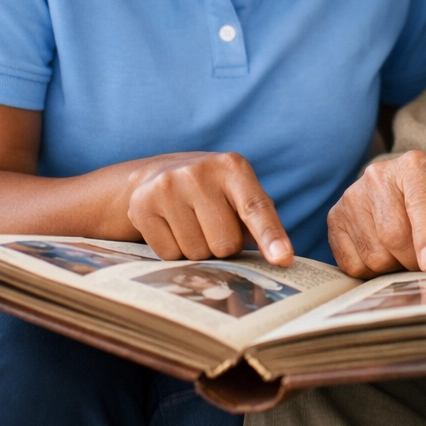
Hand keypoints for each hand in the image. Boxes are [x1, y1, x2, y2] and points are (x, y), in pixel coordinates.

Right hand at [126, 152, 292, 264]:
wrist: (159, 173)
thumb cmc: (213, 191)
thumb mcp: (240, 193)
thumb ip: (261, 222)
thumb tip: (279, 258)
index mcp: (233, 167)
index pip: (255, 207)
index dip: (270, 235)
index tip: (282, 259)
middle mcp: (200, 172)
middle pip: (225, 243)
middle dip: (224, 245)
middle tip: (213, 225)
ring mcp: (168, 186)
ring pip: (197, 253)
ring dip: (199, 249)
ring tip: (192, 223)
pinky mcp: (142, 205)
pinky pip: (169, 255)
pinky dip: (174, 250)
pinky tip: (171, 226)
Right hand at [327, 151, 425, 276]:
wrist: (409, 194)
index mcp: (416, 167)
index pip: (420, 202)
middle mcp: (378, 176)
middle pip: (394, 234)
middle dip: (414, 260)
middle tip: (425, 260)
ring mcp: (352, 196)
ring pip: (374, 253)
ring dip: (394, 267)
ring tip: (404, 251)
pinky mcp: (335, 218)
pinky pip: (353, 264)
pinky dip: (372, 271)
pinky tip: (384, 254)